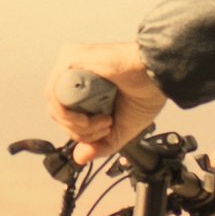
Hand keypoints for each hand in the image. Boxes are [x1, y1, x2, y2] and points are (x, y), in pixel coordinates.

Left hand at [44, 47, 163, 163]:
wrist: (158, 76)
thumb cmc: (145, 93)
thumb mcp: (120, 130)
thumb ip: (99, 145)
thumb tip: (79, 158)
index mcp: (83, 86)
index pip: (65, 115)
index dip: (81, 132)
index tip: (106, 129)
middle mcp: (73, 73)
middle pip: (58, 112)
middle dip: (80, 131)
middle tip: (106, 126)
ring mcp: (69, 64)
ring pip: (55, 106)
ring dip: (78, 125)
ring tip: (104, 121)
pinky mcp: (70, 57)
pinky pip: (55, 93)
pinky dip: (71, 114)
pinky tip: (93, 117)